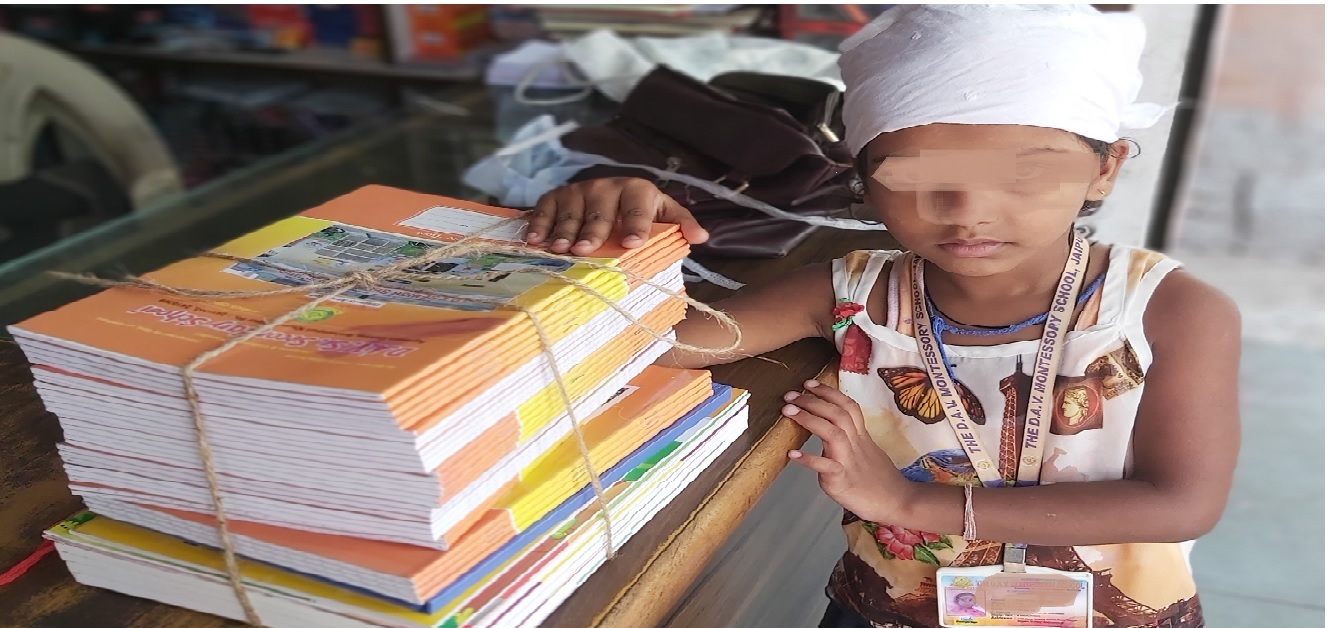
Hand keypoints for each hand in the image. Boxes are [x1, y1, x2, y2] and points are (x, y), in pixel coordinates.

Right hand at [525, 178, 708, 255]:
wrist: (612, 191)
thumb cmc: (639, 210)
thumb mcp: (663, 213)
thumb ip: (681, 224)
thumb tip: (702, 237)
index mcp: (637, 190)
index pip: (638, 207)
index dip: (636, 224)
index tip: (632, 244)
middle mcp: (607, 185)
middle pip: (600, 210)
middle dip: (593, 230)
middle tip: (585, 250)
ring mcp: (579, 189)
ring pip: (571, 210)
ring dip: (563, 230)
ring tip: (559, 249)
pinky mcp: (557, 195)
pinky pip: (546, 208)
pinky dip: (539, 224)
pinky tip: (535, 241)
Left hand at [783, 380, 913, 522]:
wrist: (898, 502)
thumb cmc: (881, 480)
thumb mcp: (867, 452)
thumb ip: (849, 440)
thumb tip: (829, 432)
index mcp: (861, 436)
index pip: (848, 406)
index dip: (829, 392)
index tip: (809, 383)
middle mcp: (856, 444)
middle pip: (838, 414)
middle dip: (813, 401)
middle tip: (791, 394)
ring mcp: (849, 461)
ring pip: (833, 433)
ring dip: (809, 419)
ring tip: (789, 412)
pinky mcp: (843, 480)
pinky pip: (826, 467)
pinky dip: (809, 459)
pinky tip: (792, 455)